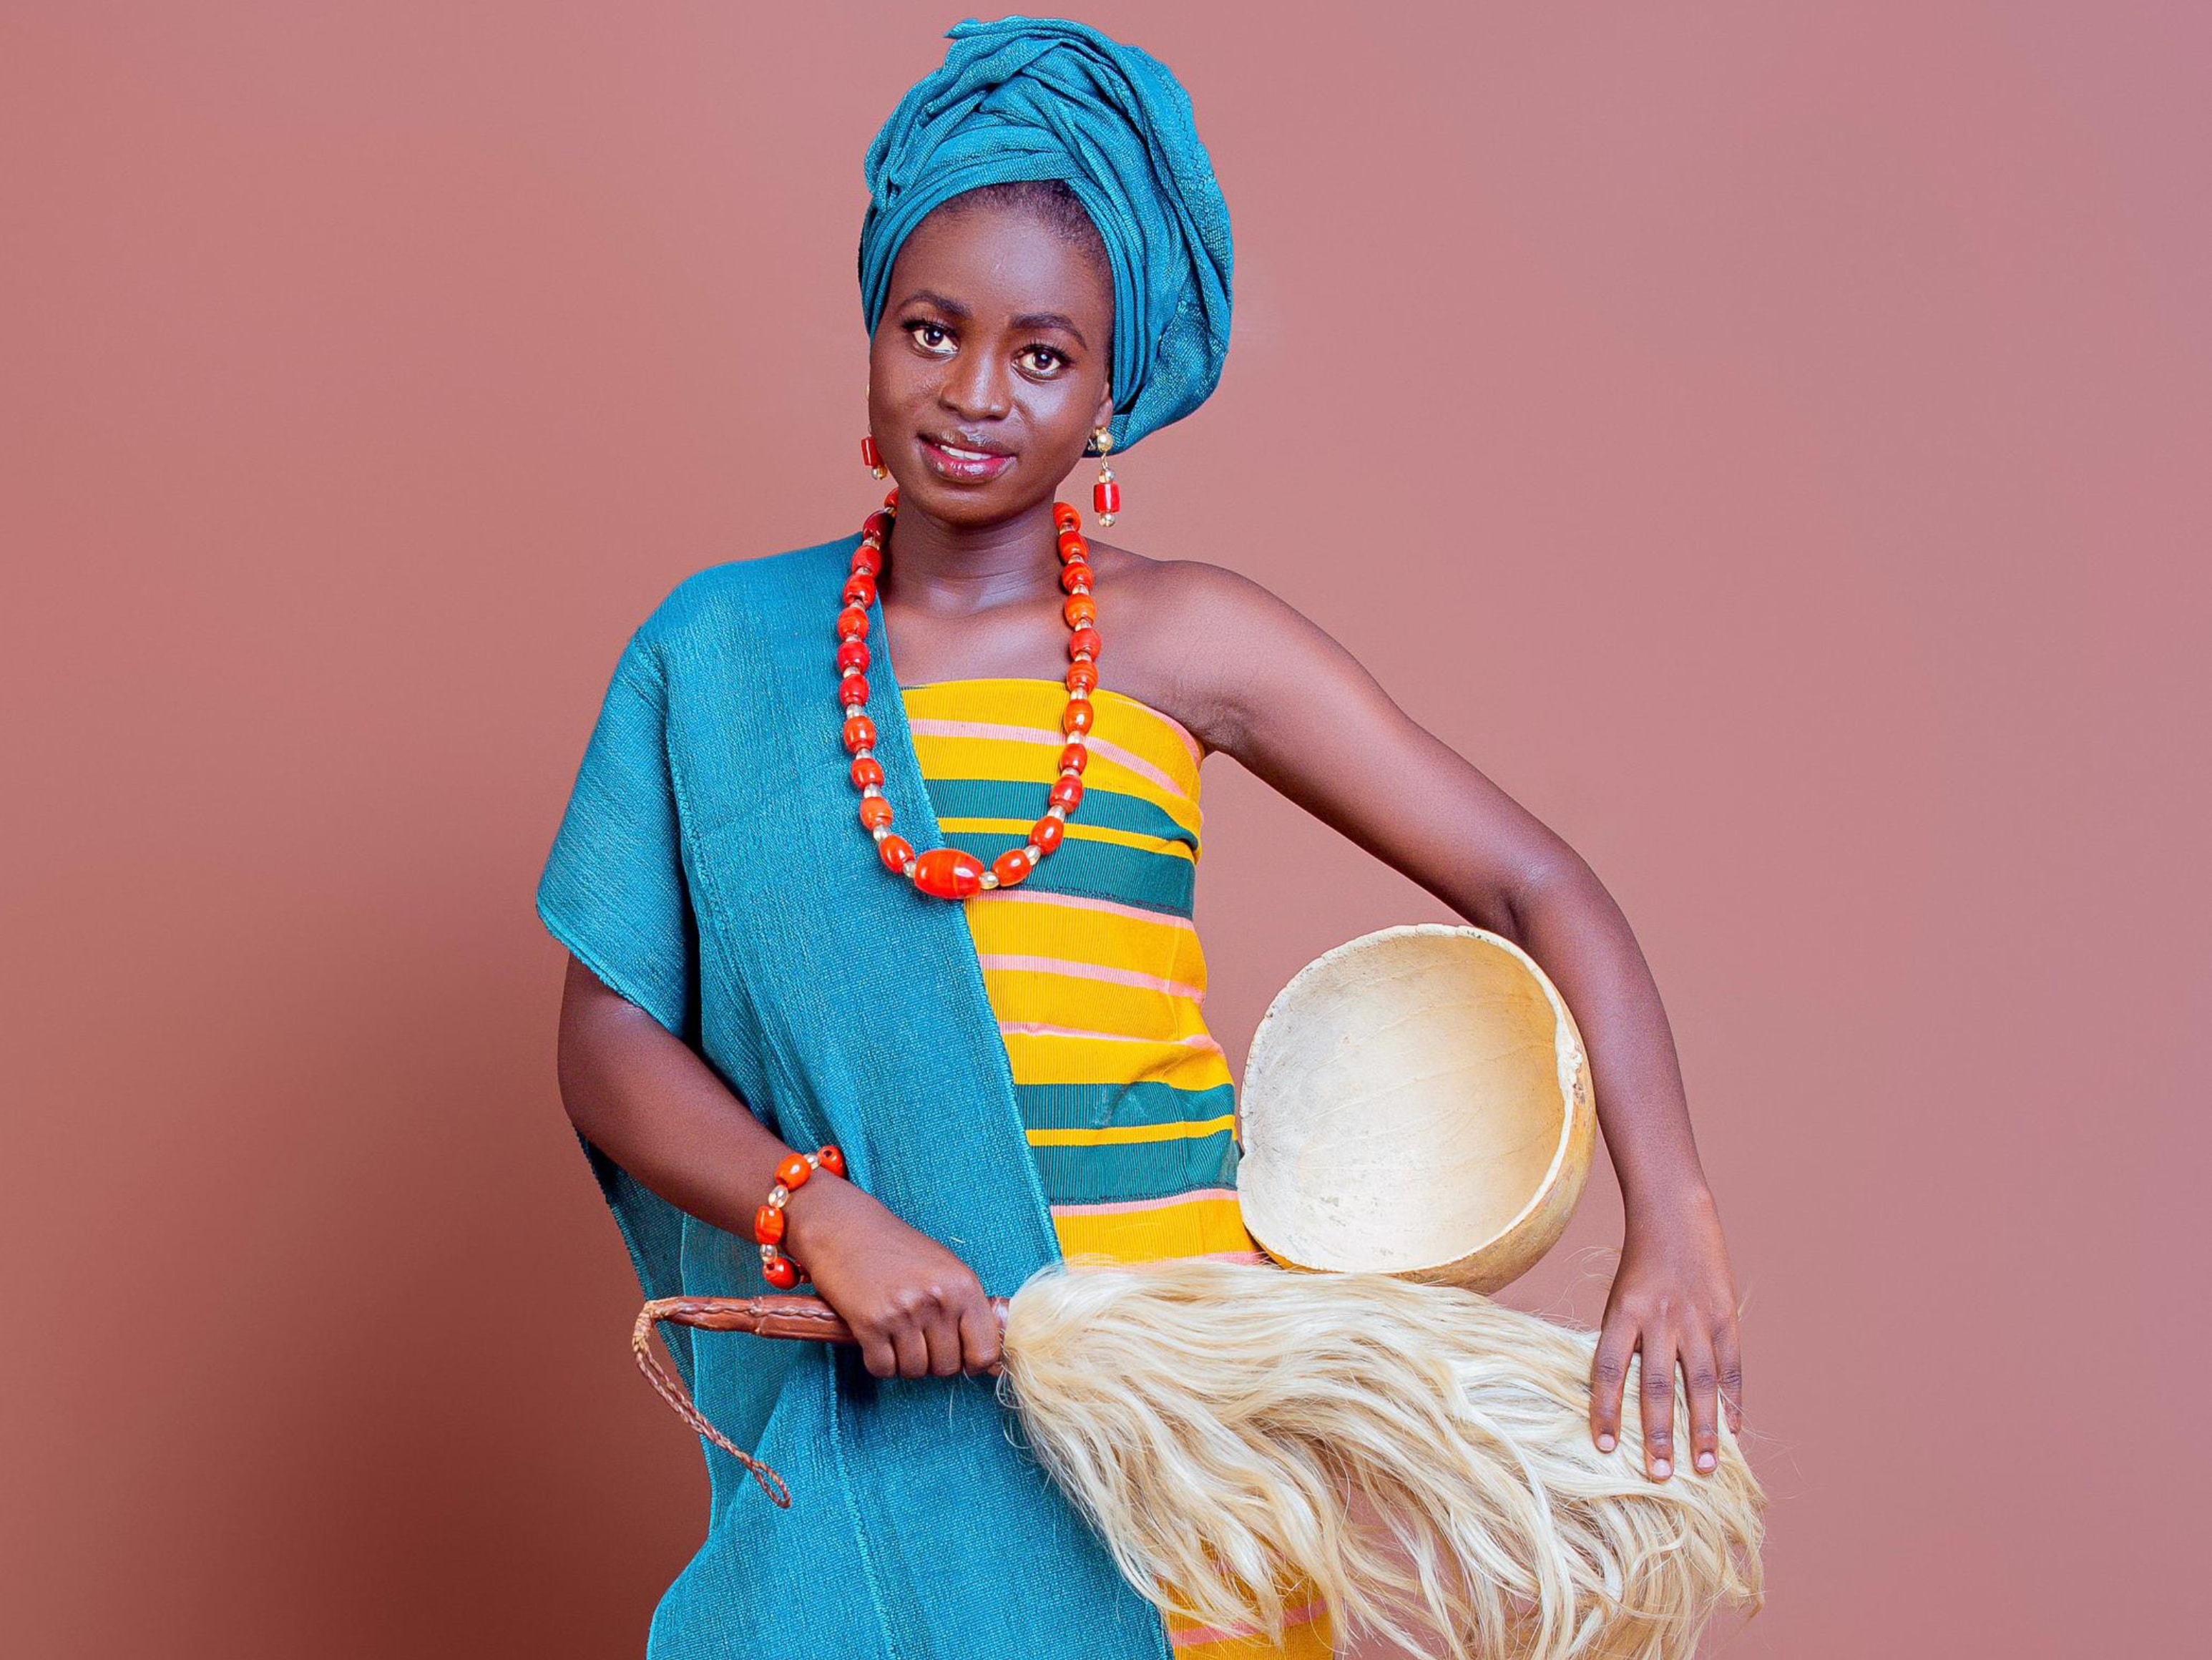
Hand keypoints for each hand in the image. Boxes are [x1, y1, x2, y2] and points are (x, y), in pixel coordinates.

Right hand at [781, 1175, 1005, 1380]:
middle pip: (947, 1367)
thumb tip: (987, 1361)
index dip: (973, 1363)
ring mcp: (904, 1312)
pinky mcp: (870, 1323)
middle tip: (917, 1339)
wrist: (844, 1228)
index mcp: (963, 1285)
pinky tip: (875, 1340)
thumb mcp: (944, 1268)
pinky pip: (883, 1368)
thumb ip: (966, 1308)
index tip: (960, 1357)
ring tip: (895, 1336)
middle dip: (932, 1361)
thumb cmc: (896, 1249)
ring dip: (904, 1363)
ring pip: (915, 1371)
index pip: (986, 1352)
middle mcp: (937, 1299)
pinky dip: (879, 1363)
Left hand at [1589, 1185, 1742, 1480]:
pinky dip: (1731, 1402)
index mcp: (1623, 1312)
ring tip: (1704, 1467)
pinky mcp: (1726, 1318)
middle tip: (1660, 1475)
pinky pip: (1730, 1368)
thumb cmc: (1639, 1268)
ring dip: (1702, 1429)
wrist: (1676, 1217)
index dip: (1605, 1410)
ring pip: (1699, 1383)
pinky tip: (1732, 1432)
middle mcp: (1660, 1318)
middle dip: (1658, 1433)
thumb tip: (1621, 1402)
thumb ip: (1622, 1345)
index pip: (1608, 1369)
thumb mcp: (1618, 1300)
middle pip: (1657, 1385)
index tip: (1603, 1448)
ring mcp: (1697, 1319)